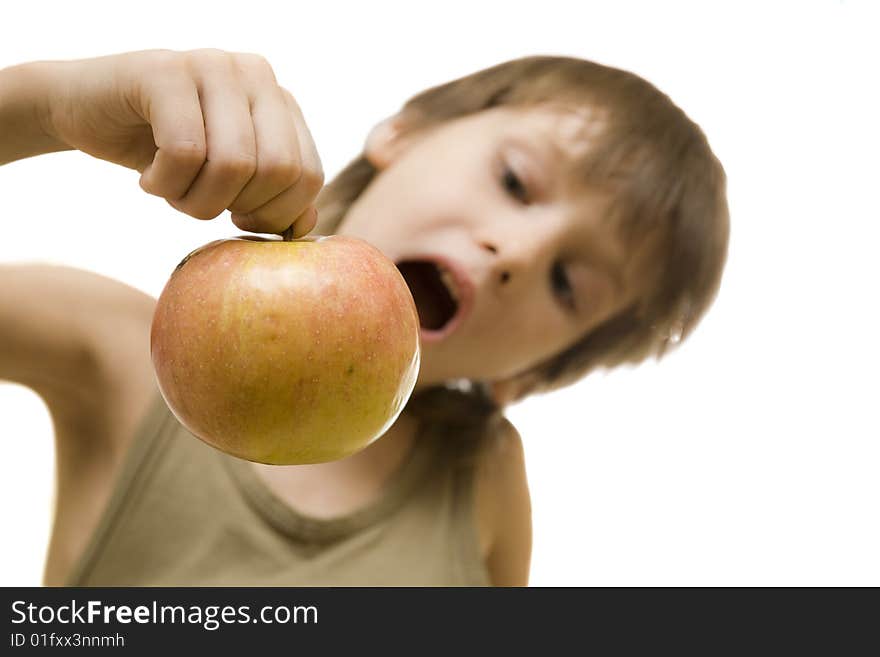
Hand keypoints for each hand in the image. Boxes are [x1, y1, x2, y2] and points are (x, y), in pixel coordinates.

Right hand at [42, 49, 322, 236]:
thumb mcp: (228, 181)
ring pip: (233, 164)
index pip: (308, 175)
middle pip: (277, 171)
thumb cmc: (163, 150)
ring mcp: (212, 65)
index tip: (238, 218)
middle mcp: (255, 73)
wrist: (83, 111)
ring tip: (171, 192)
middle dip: (236, 208)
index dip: (276, 214)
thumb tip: (304, 228)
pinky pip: (185, 152)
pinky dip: (164, 184)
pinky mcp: (165, 71)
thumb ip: (272, 201)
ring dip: (195, 201)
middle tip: (199, 205)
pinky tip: (148, 179)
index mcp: (280, 99)